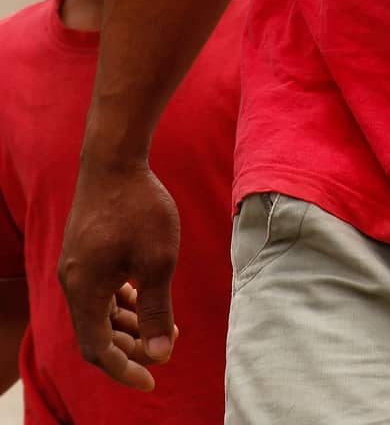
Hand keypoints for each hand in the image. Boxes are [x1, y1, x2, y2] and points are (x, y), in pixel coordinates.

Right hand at [59, 159, 180, 391]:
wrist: (115, 158)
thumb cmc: (139, 206)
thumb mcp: (158, 261)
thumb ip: (157, 310)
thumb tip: (160, 353)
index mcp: (84, 291)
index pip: (98, 350)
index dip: (124, 369)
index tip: (152, 380)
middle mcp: (73, 282)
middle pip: (97, 333)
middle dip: (132, 346)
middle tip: (166, 347)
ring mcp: (76, 265)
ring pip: (99, 311)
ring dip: (129, 323)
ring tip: (164, 325)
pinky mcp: (85, 250)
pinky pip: (99, 289)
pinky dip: (121, 300)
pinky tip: (145, 297)